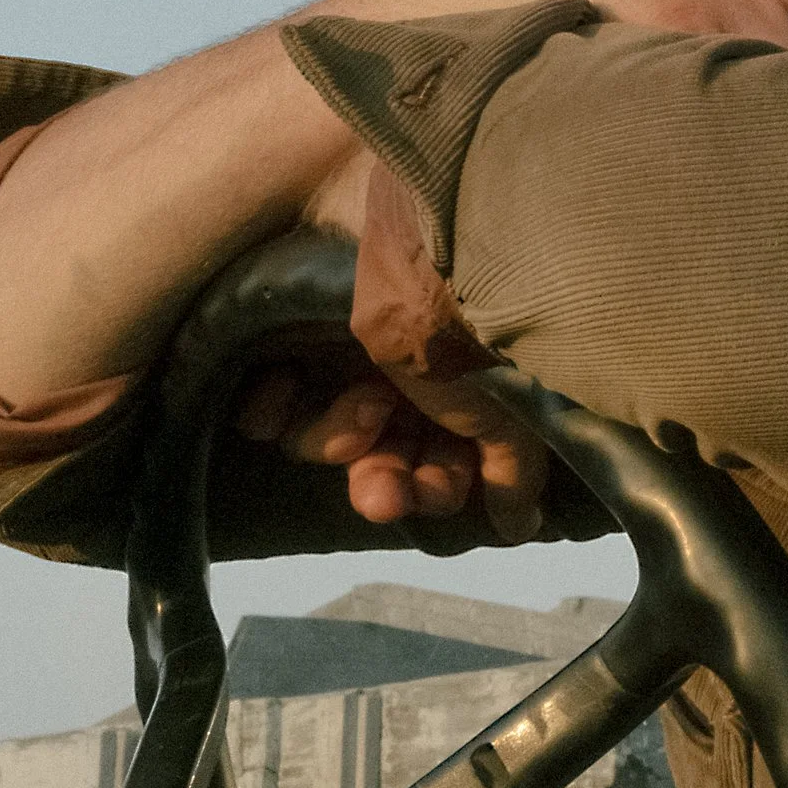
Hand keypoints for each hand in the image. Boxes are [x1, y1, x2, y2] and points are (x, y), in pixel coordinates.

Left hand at [235, 354, 549, 542]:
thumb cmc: (467, 342)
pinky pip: (263, 411)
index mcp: (449, 396)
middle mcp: (395, 382)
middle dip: (381, 485)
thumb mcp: (507, 413)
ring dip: (339, 437)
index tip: (430, 495)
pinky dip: (270, 410)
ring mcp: (340, 365)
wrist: (417, 260)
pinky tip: (287, 388)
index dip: (433, 490)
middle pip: (376, 462)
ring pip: (321, 444)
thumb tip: (524, 527)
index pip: (437, 467)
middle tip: (381, 497)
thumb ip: (513, 474)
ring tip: (368, 401)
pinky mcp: (287, 348)